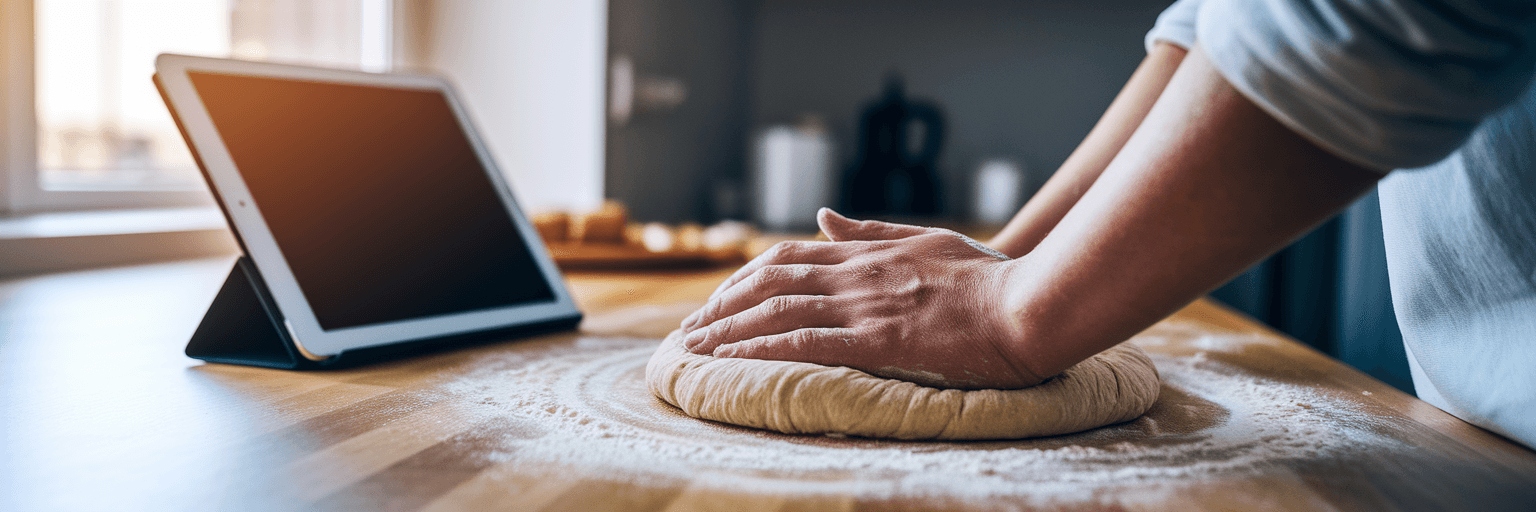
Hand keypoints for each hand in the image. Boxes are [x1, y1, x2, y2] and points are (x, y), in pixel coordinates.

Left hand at [679, 208, 1043, 388]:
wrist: (1031, 303)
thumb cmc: (993, 278)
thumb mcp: (928, 239)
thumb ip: (872, 231)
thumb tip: (824, 216)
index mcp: (870, 253)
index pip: (790, 256)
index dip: (745, 276)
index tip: (719, 298)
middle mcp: (859, 273)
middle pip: (771, 280)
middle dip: (722, 304)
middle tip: (690, 328)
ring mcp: (867, 304)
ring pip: (779, 310)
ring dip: (729, 328)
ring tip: (693, 347)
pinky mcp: (880, 339)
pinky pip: (808, 342)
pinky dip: (762, 348)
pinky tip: (733, 359)